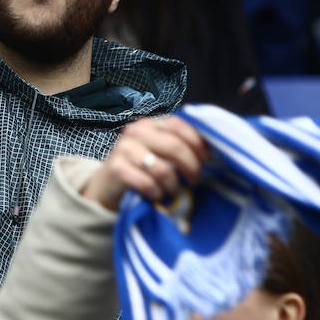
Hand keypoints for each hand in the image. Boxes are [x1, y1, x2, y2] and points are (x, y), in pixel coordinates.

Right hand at [81, 116, 206, 210]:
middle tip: (194, 181)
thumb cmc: (142, 168)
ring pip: (162, 169)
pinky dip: (156, 193)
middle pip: (175, 147)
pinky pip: (147, 183)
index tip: (205, 161)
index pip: (180, 126)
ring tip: (173, 191)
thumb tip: (211, 150)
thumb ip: (180, 146)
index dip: (197, 144)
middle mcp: (137, 131)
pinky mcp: (116, 168)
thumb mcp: (161, 153)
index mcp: (151, 123)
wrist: (108, 186)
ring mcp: (124, 148)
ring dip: (173, 185)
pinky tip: (156, 196)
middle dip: (190, 167)